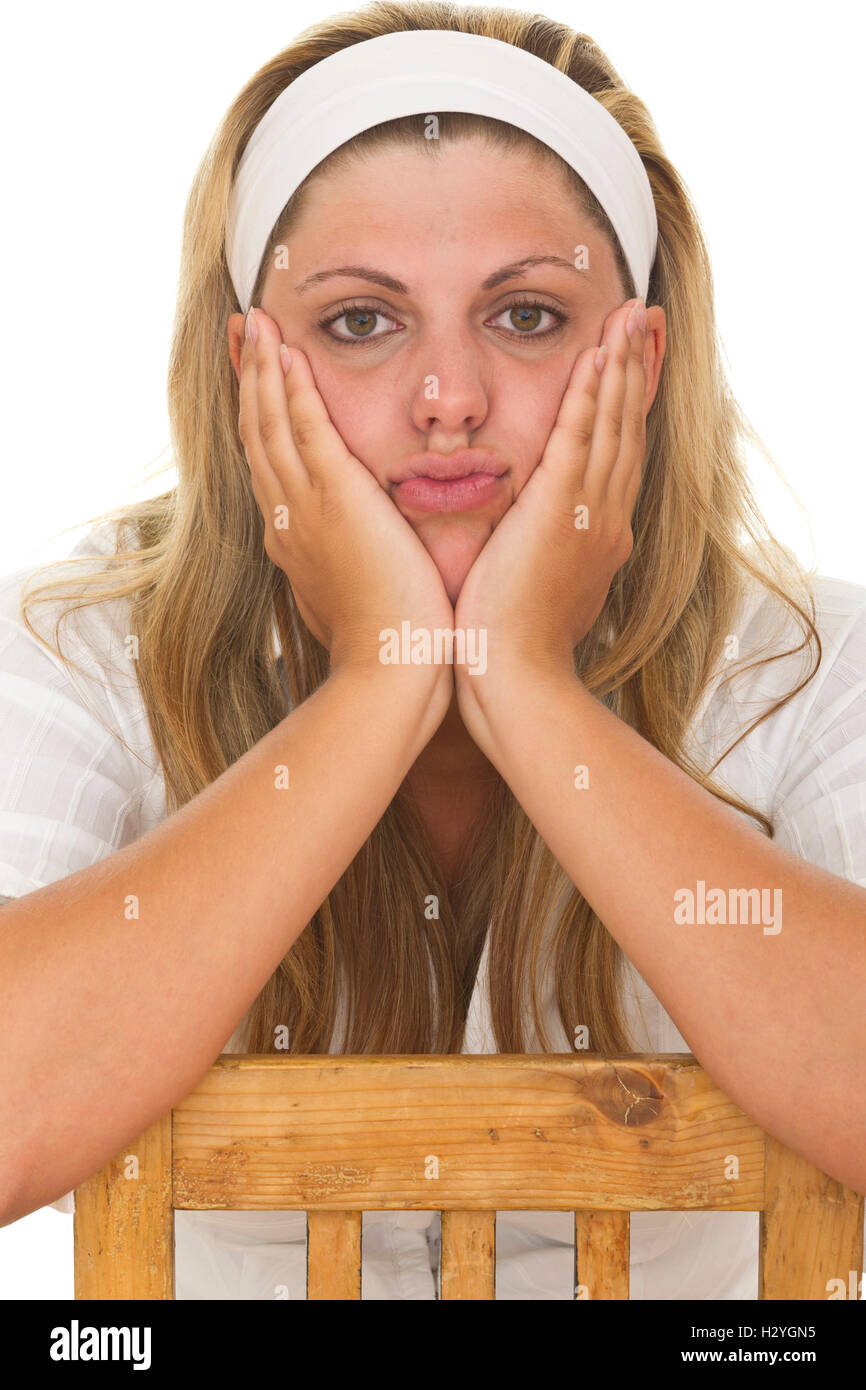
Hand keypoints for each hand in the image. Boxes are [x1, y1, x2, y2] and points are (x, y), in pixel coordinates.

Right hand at [238, 308, 454, 688]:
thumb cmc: (390, 648)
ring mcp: (305, 508)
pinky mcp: (335, 499)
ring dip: (263, 369)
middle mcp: (288, 520)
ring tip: (255, 324)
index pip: (270, 465)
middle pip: (256, 435)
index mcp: (295, 542)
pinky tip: (288, 352)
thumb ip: (354, 569)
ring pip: (271, 423)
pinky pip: (304, 428)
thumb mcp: (360, 601)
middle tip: (244, 333)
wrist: (391, 673)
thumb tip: (360, 560)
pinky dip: (291, 387)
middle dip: (250, 380)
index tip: (258, 380)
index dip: (260, 418)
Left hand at [454, 295, 648, 720]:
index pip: (616, 458)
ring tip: (628, 317)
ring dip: (620, 367)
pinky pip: (582, 439)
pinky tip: (598, 355)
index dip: (624, 409)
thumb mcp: (533, 593)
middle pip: (626, 431)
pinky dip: (593, 395)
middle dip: (634, 372)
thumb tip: (532, 551)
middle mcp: (604, 520)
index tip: (627, 366)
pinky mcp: (561, 512)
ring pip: (612, 426)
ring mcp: (588, 515)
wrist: (514, 681)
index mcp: (596, 537)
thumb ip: (539, 560)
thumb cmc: (508, 648)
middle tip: (641, 321)